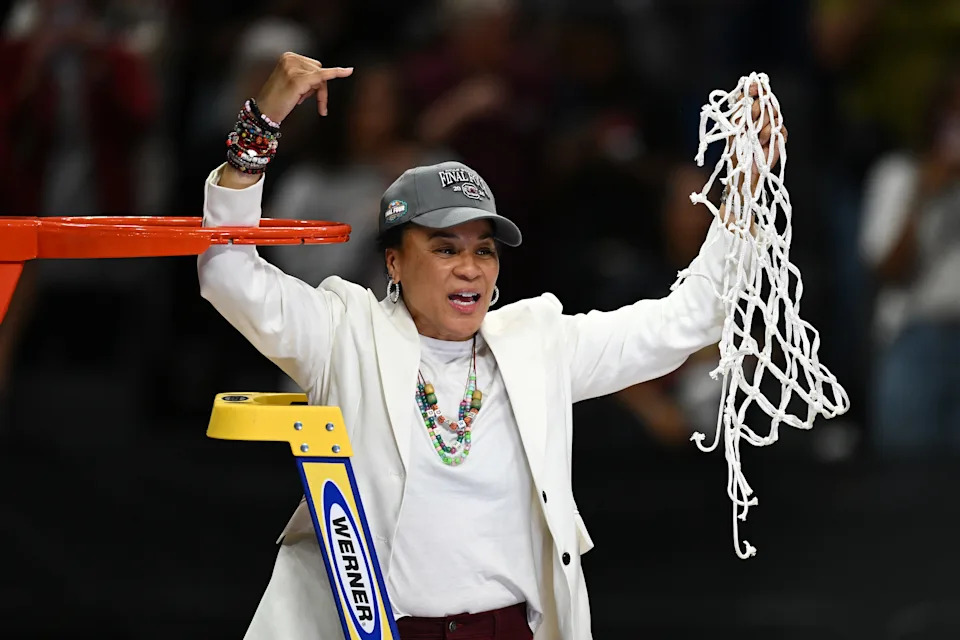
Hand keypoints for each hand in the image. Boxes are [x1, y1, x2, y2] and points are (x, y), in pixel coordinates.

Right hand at [219, 53, 351, 187]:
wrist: (263, 112)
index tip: (312, 97)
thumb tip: (323, 77)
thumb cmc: (277, 100)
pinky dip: (336, 73)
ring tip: (300, 101)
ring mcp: (294, 68)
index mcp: (288, 56)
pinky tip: (348, 71)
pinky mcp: (299, 80)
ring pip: (321, 77)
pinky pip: (322, 77)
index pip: (314, 65)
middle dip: (319, 88)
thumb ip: (305, 76)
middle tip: (311, 103)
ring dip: (318, 94)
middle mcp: (290, 59)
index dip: (317, 82)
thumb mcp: (291, 82)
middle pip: (320, 69)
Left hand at [731, 82, 788, 188]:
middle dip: (756, 110)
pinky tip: (762, 142)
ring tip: (755, 137)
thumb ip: (741, 107)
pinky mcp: (779, 136)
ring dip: (762, 126)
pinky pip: (779, 128)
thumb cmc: (737, 149)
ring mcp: (772, 125)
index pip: (755, 94)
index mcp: (749, 112)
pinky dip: (769, 135)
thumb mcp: (735, 125)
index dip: (755, 88)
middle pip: (765, 102)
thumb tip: (746, 90)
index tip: (752, 87)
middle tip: (750, 119)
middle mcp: (762, 116)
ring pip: (773, 114)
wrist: (744, 168)